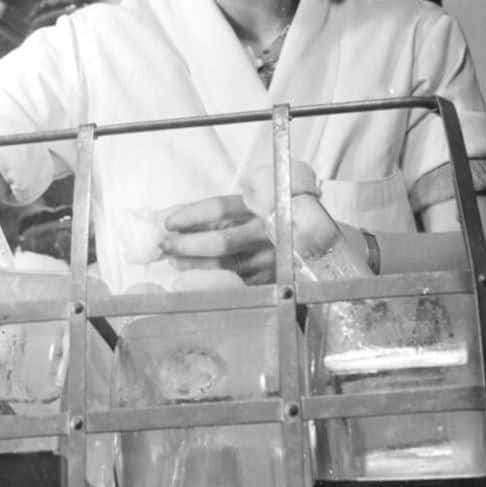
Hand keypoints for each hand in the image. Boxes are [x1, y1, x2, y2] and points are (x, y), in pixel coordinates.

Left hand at [159, 161, 328, 282]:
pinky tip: (194, 280)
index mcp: (261, 205)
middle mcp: (268, 230)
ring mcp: (271, 257)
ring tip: (175, 262)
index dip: (192, 215)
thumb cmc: (273, 220)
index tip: (168, 223)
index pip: (220, 208)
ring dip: (195, 265)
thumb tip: (174, 217)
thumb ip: (222, 212)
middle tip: (165, 246)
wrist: (320, 242)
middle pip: (221, 240)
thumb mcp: (251, 207)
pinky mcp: (273, 278)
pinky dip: (212, 281)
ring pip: (227, 265)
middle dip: (187, 244)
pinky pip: (237, 282)